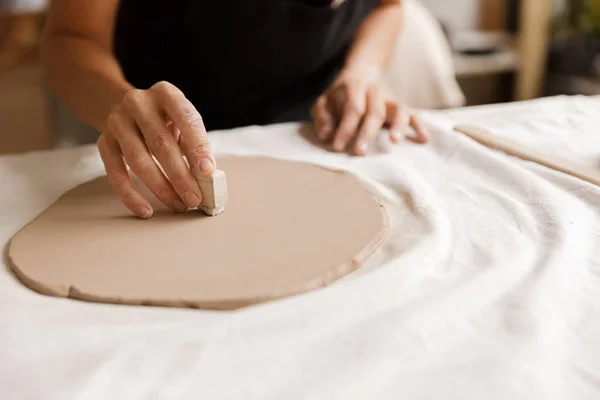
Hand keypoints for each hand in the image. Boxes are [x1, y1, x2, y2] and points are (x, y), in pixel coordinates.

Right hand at [97, 81, 214, 218]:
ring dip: (161, 188)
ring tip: (178, 205)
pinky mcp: (103, 141)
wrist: (123, 105)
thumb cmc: (164, 119)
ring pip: (138, 161)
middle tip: (195, 199)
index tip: (208, 171)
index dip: (198, 146)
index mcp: (165, 93)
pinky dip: (131, 195)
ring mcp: (117, 121)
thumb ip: (193, 145)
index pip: (186, 119)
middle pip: (161, 144)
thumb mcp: (181, 121)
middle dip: (180, 176)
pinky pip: (115, 173)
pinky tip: (146, 210)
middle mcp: (138, 102)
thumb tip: (205, 178)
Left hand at [311, 66, 428, 155]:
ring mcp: (389, 98)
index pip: (352, 109)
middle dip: (366, 133)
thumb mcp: (323, 102)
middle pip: (374, 111)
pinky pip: (412, 114)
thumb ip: (321, 116)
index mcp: (354, 87)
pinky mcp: (399, 106)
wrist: (361, 74)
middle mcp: (374, 90)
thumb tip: (326, 135)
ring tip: (394, 142)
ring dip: (398, 125)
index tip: (337, 148)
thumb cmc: (339, 96)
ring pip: (397, 109)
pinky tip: (425, 139)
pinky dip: (419, 126)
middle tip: (359, 152)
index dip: (345, 129)